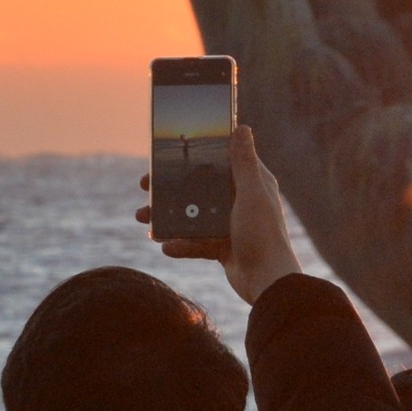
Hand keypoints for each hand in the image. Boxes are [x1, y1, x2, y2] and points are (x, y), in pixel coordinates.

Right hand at [138, 126, 300, 303]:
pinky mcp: (224, 248)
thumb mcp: (251, 194)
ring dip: (169, 217)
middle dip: (172, 188)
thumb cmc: (263, 234)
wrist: (268, 282)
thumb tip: (242, 128)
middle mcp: (242, 202)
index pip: (222, 162)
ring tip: (143, 218)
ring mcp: (232, 225)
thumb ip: (244, 164)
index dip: (198, 155)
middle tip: (145, 185)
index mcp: (252, 184)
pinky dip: (181, 244)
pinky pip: (197, 243)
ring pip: (194, 216)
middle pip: (201, 188)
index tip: (171, 152)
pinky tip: (165, 246)